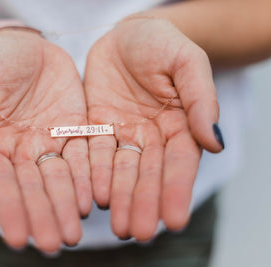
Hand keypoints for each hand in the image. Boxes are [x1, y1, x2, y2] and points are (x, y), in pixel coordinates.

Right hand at [0, 30, 91, 251]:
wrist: (25, 45)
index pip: (1, 183)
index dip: (10, 210)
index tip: (19, 239)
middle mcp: (23, 151)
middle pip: (34, 189)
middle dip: (44, 217)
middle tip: (56, 245)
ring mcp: (51, 142)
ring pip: (60, 180)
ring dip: (66, 207)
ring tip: (74, 234)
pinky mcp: (76, 129)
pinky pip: (83, 156)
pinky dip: (87, 179)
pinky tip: (92, 200)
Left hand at [84, 18, 222, 240]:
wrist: (127, 36)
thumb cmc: (162, 44)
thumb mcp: (186, 62)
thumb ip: (199, 99)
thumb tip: (214, 143)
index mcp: (180, 125)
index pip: (179, 163)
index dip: (176, 191)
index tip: (173, 221)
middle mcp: (151, 137)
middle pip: (147, 174)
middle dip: (142, 203)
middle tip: (136, 233)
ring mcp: (123, 134)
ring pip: (120, 171)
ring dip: (118, 198)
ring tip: (115, 226)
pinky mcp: (96, 127)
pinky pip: (93, 152)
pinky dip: (93, 174)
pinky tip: (91, 196)